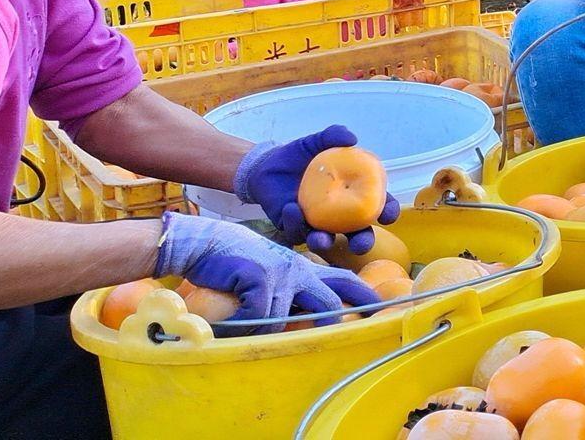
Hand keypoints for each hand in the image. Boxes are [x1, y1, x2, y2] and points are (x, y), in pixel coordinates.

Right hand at [154, 212, 381, 332]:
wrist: (204, 244)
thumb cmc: (234, 262)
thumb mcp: (270, 273)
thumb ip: (288, 291)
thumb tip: (299, 320)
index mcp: (303, 268)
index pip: (344, 279)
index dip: (364, 295)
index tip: (380, 310)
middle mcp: (298, 269)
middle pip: (329, 302)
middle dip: (330, 324)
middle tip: (328, 340)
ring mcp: (281, 272)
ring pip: (283, 317)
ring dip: (262, 328)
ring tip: (242, 323)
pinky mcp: (260, 276)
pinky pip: (260, 314)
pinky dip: (245, 322)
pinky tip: (233, 317)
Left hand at [235, 124, 399, 253]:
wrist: (268, 164)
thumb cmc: (300, 155)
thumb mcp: (317, 142)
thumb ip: (333, 135)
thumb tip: (352, 139)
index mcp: (353, 193)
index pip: (377, 206)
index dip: (387, 212)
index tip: (388, 215)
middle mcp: (338, 214)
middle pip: (357, 234)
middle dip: (361, 242)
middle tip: (360, 243)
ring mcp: (316, 223)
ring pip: (325, 241)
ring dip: (324, 243)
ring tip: (320, 238)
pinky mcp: (292, 227)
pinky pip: (296, 231)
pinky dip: (295, 223)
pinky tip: (292, 209)